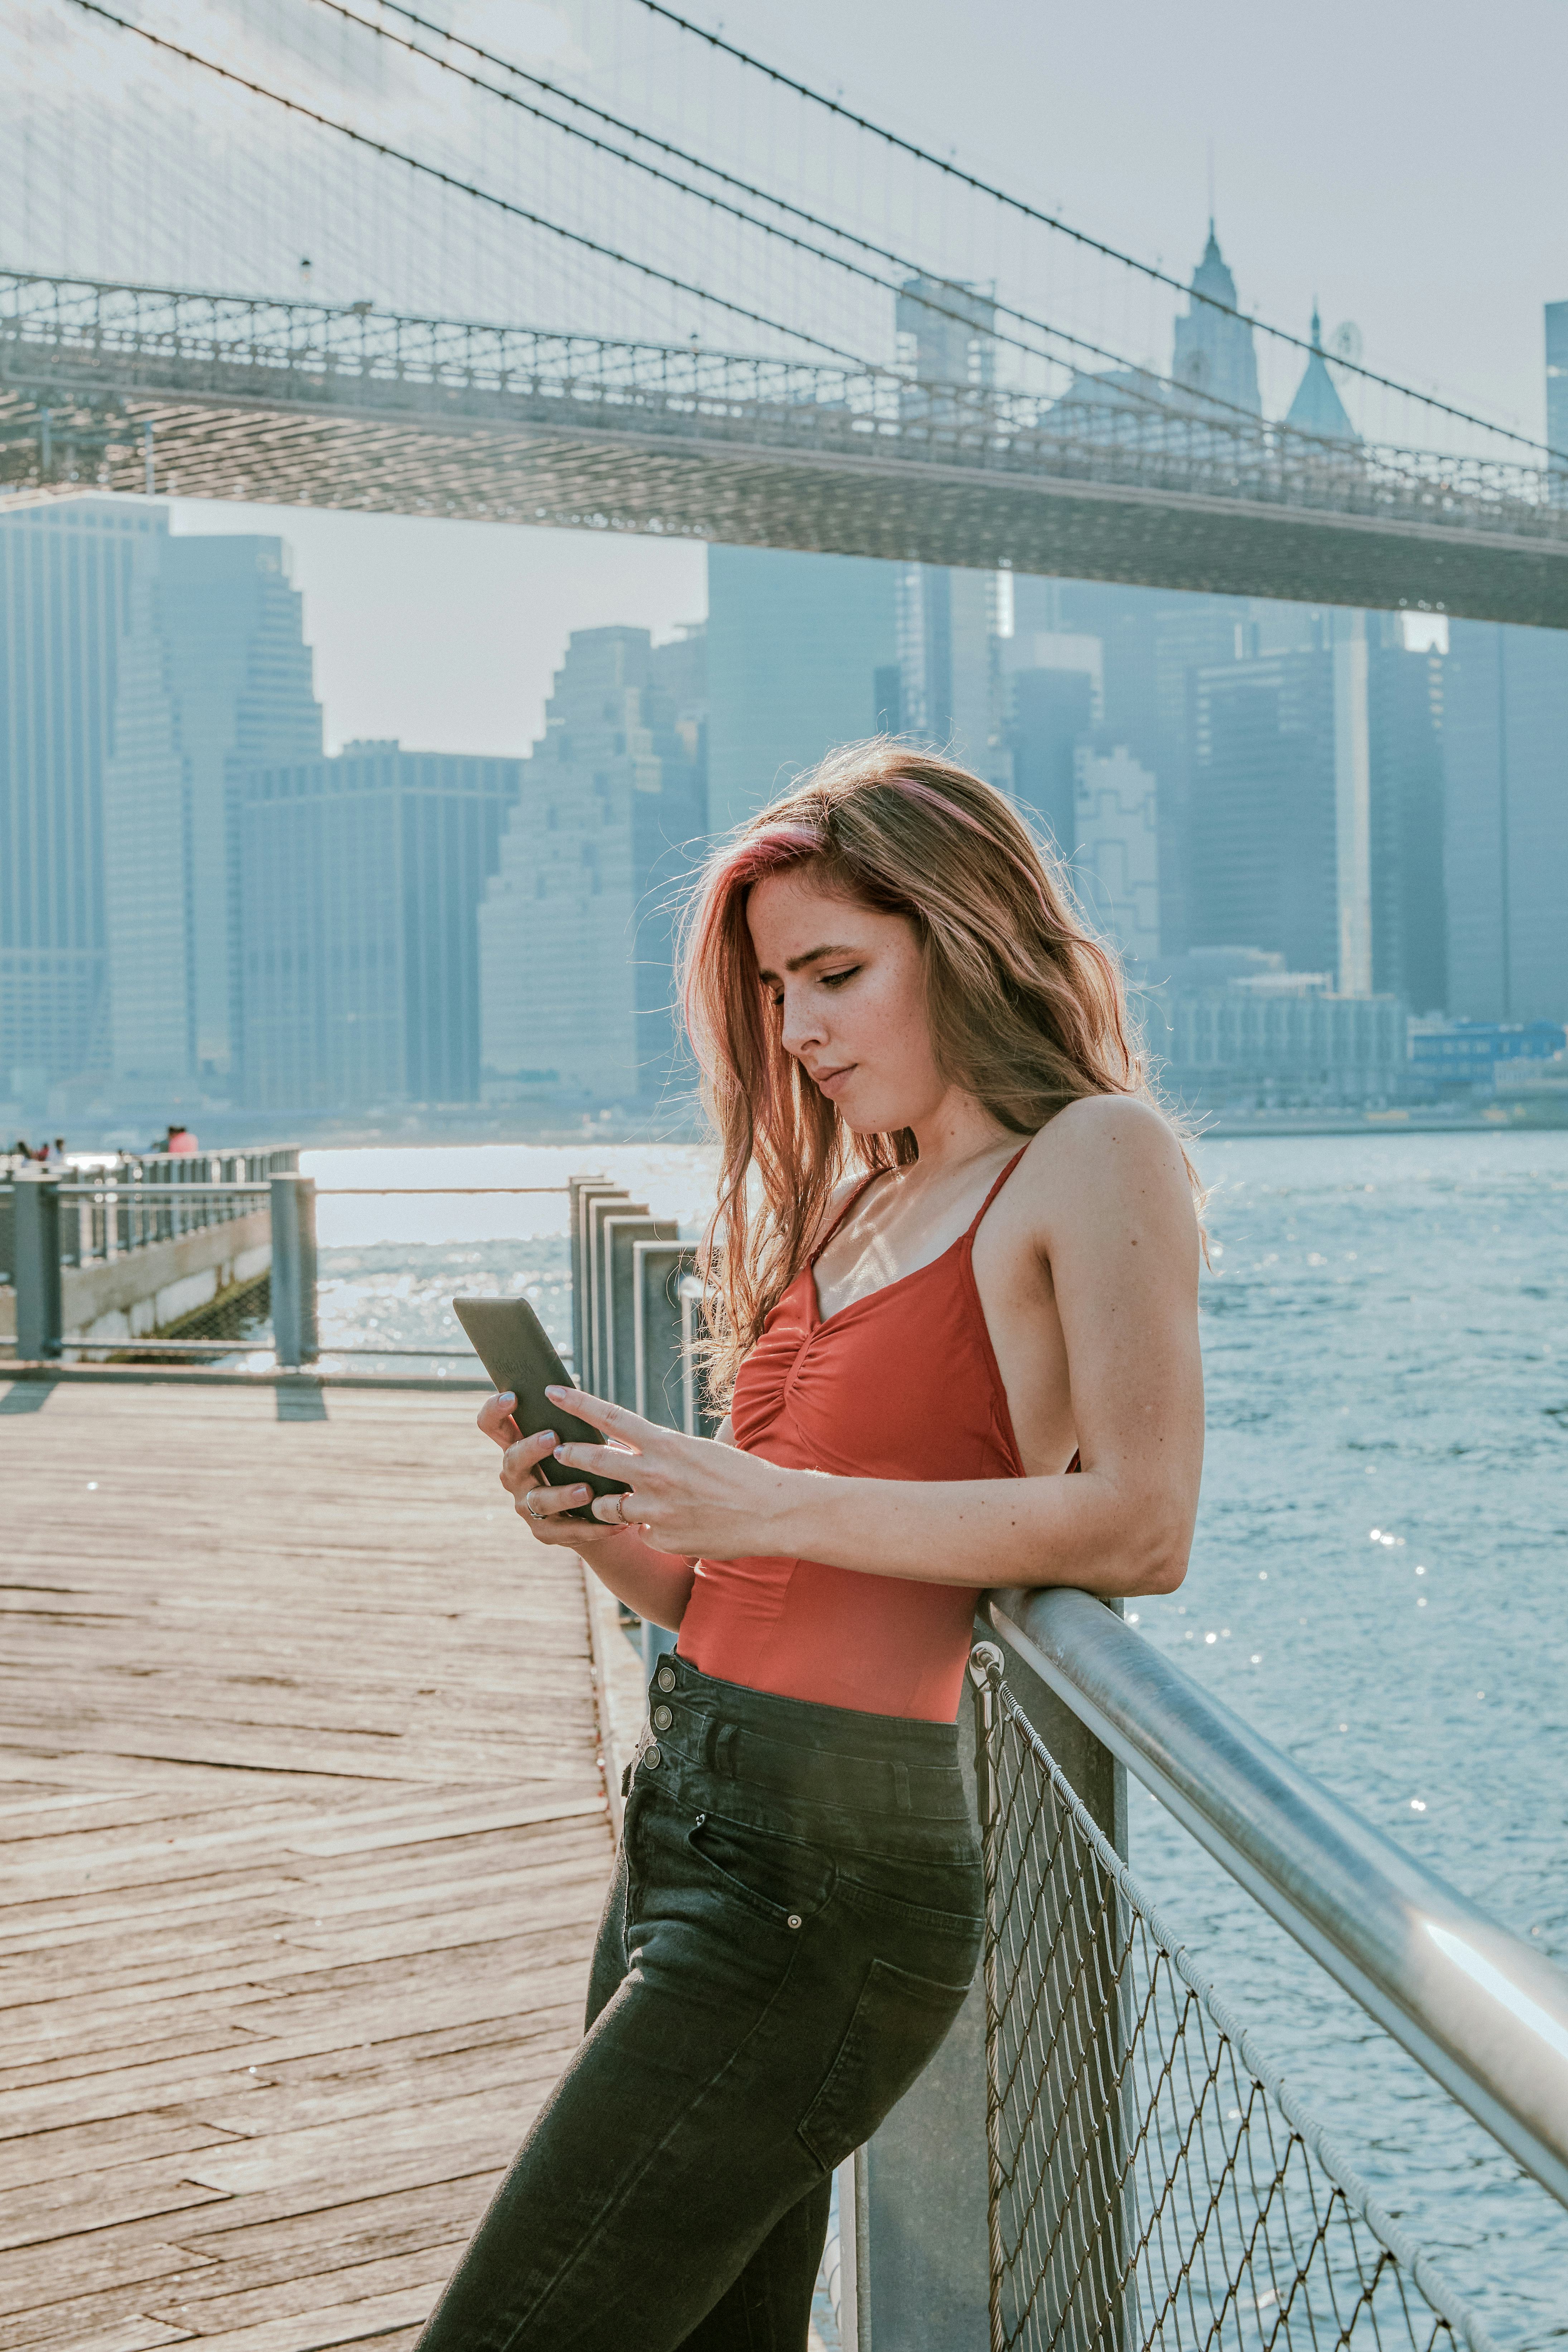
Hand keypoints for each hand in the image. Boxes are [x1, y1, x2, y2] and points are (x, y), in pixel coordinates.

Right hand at [476, 1391, 630, 1551]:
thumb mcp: (574, 1442)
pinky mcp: (546, 1533)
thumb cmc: (582, 1465)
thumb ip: (571, 1425)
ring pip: (540, 1500)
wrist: (591, 1512)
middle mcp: (516, 1477)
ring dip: (563, 1494)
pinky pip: (568, 1531)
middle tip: (553, 1437)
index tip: (512, 1396)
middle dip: (531, 1448)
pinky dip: (593, 1527)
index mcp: (519, 1448)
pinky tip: (616, 1525)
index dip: (495, 1411)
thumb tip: (582, 1397)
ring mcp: (527, 1506)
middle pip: (512, 1460)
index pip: (493, 1426)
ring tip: (586, 1491)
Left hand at [544, 1384, 797, 1560]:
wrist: (773, 1512)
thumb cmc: (743, 1476)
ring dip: (608, 1505)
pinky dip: (649, 1531)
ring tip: (625, 1503)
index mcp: (665, 1444)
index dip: (576, 1404)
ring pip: (608, 1507)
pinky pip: (640, 1534)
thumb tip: (640, 1447)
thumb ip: (664, 1450)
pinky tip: (673, 1528)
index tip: (552, 1392)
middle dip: (571, 1456)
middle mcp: (655, 1474)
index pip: (610, 1417)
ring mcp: (656, 1510)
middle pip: (595, 1461)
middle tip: (559, 1451)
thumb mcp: (701, 1450)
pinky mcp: (663, 1538)